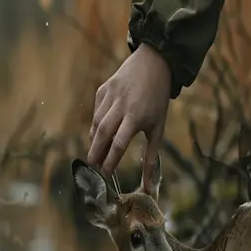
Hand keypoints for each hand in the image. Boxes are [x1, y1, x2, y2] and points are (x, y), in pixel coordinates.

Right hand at [87, 43, 171, 188]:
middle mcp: (120, 105)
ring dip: (94, 140)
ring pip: (96, 122)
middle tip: (91, 168)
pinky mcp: (103, 88)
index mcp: (136, 116)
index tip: (105, 175)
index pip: (119, 143)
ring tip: (95, 153)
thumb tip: (150, 187)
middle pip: (102, 133)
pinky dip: (96, 124)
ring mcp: (110, 95)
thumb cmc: (158, 100)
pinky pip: (96, 111)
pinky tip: (98, 133)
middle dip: (95, 153)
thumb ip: (151, 157)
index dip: (110, 161)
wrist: (154, 63)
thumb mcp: (159, 128)